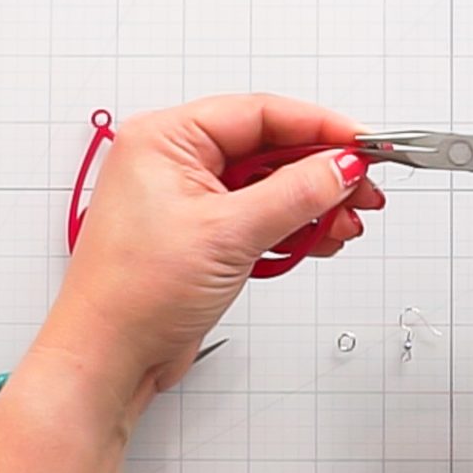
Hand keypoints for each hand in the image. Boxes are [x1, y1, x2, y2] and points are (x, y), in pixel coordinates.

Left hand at [34, 95, 382, 421]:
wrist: (108, 358)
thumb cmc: (133, 295)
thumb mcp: (229, 233)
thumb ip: (295, 194)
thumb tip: (340, 167)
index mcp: (167, 139)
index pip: (259, 114)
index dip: (318, 126)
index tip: (361, 143)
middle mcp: (177, 161)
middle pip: (270, 148)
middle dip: (321, 171)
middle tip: (363, 188)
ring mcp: (192, 199)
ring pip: (271, 185)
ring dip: (313, 204)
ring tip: (347, 222)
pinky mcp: (205, 233)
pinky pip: (262, 215)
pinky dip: (294, 227)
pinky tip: (321, 238)